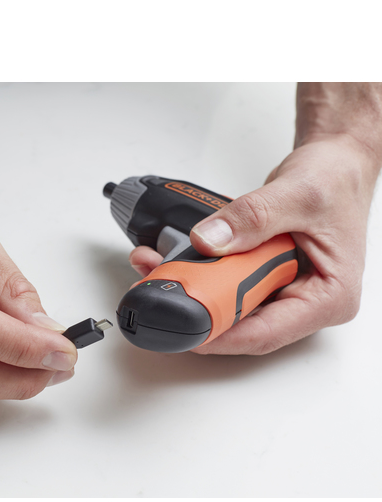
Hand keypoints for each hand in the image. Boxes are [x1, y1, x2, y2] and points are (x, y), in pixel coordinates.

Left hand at [130, 133, 379, 353]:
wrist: (336, 164)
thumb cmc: (336, 181)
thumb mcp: (298, 194)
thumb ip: (252, 217)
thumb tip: (209, 241)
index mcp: (329, 298)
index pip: (267, 334)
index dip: (221, 337)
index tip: (186, 328)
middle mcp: (306, 303)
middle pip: (243, 325)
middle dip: (199, 311)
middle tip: (165, 290)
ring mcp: (285, 292)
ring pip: (232, 307)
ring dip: (197, 291)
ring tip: (163, 268)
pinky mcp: (267, 279)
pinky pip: (230, 285)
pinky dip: (205, 274)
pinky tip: (180, 259)